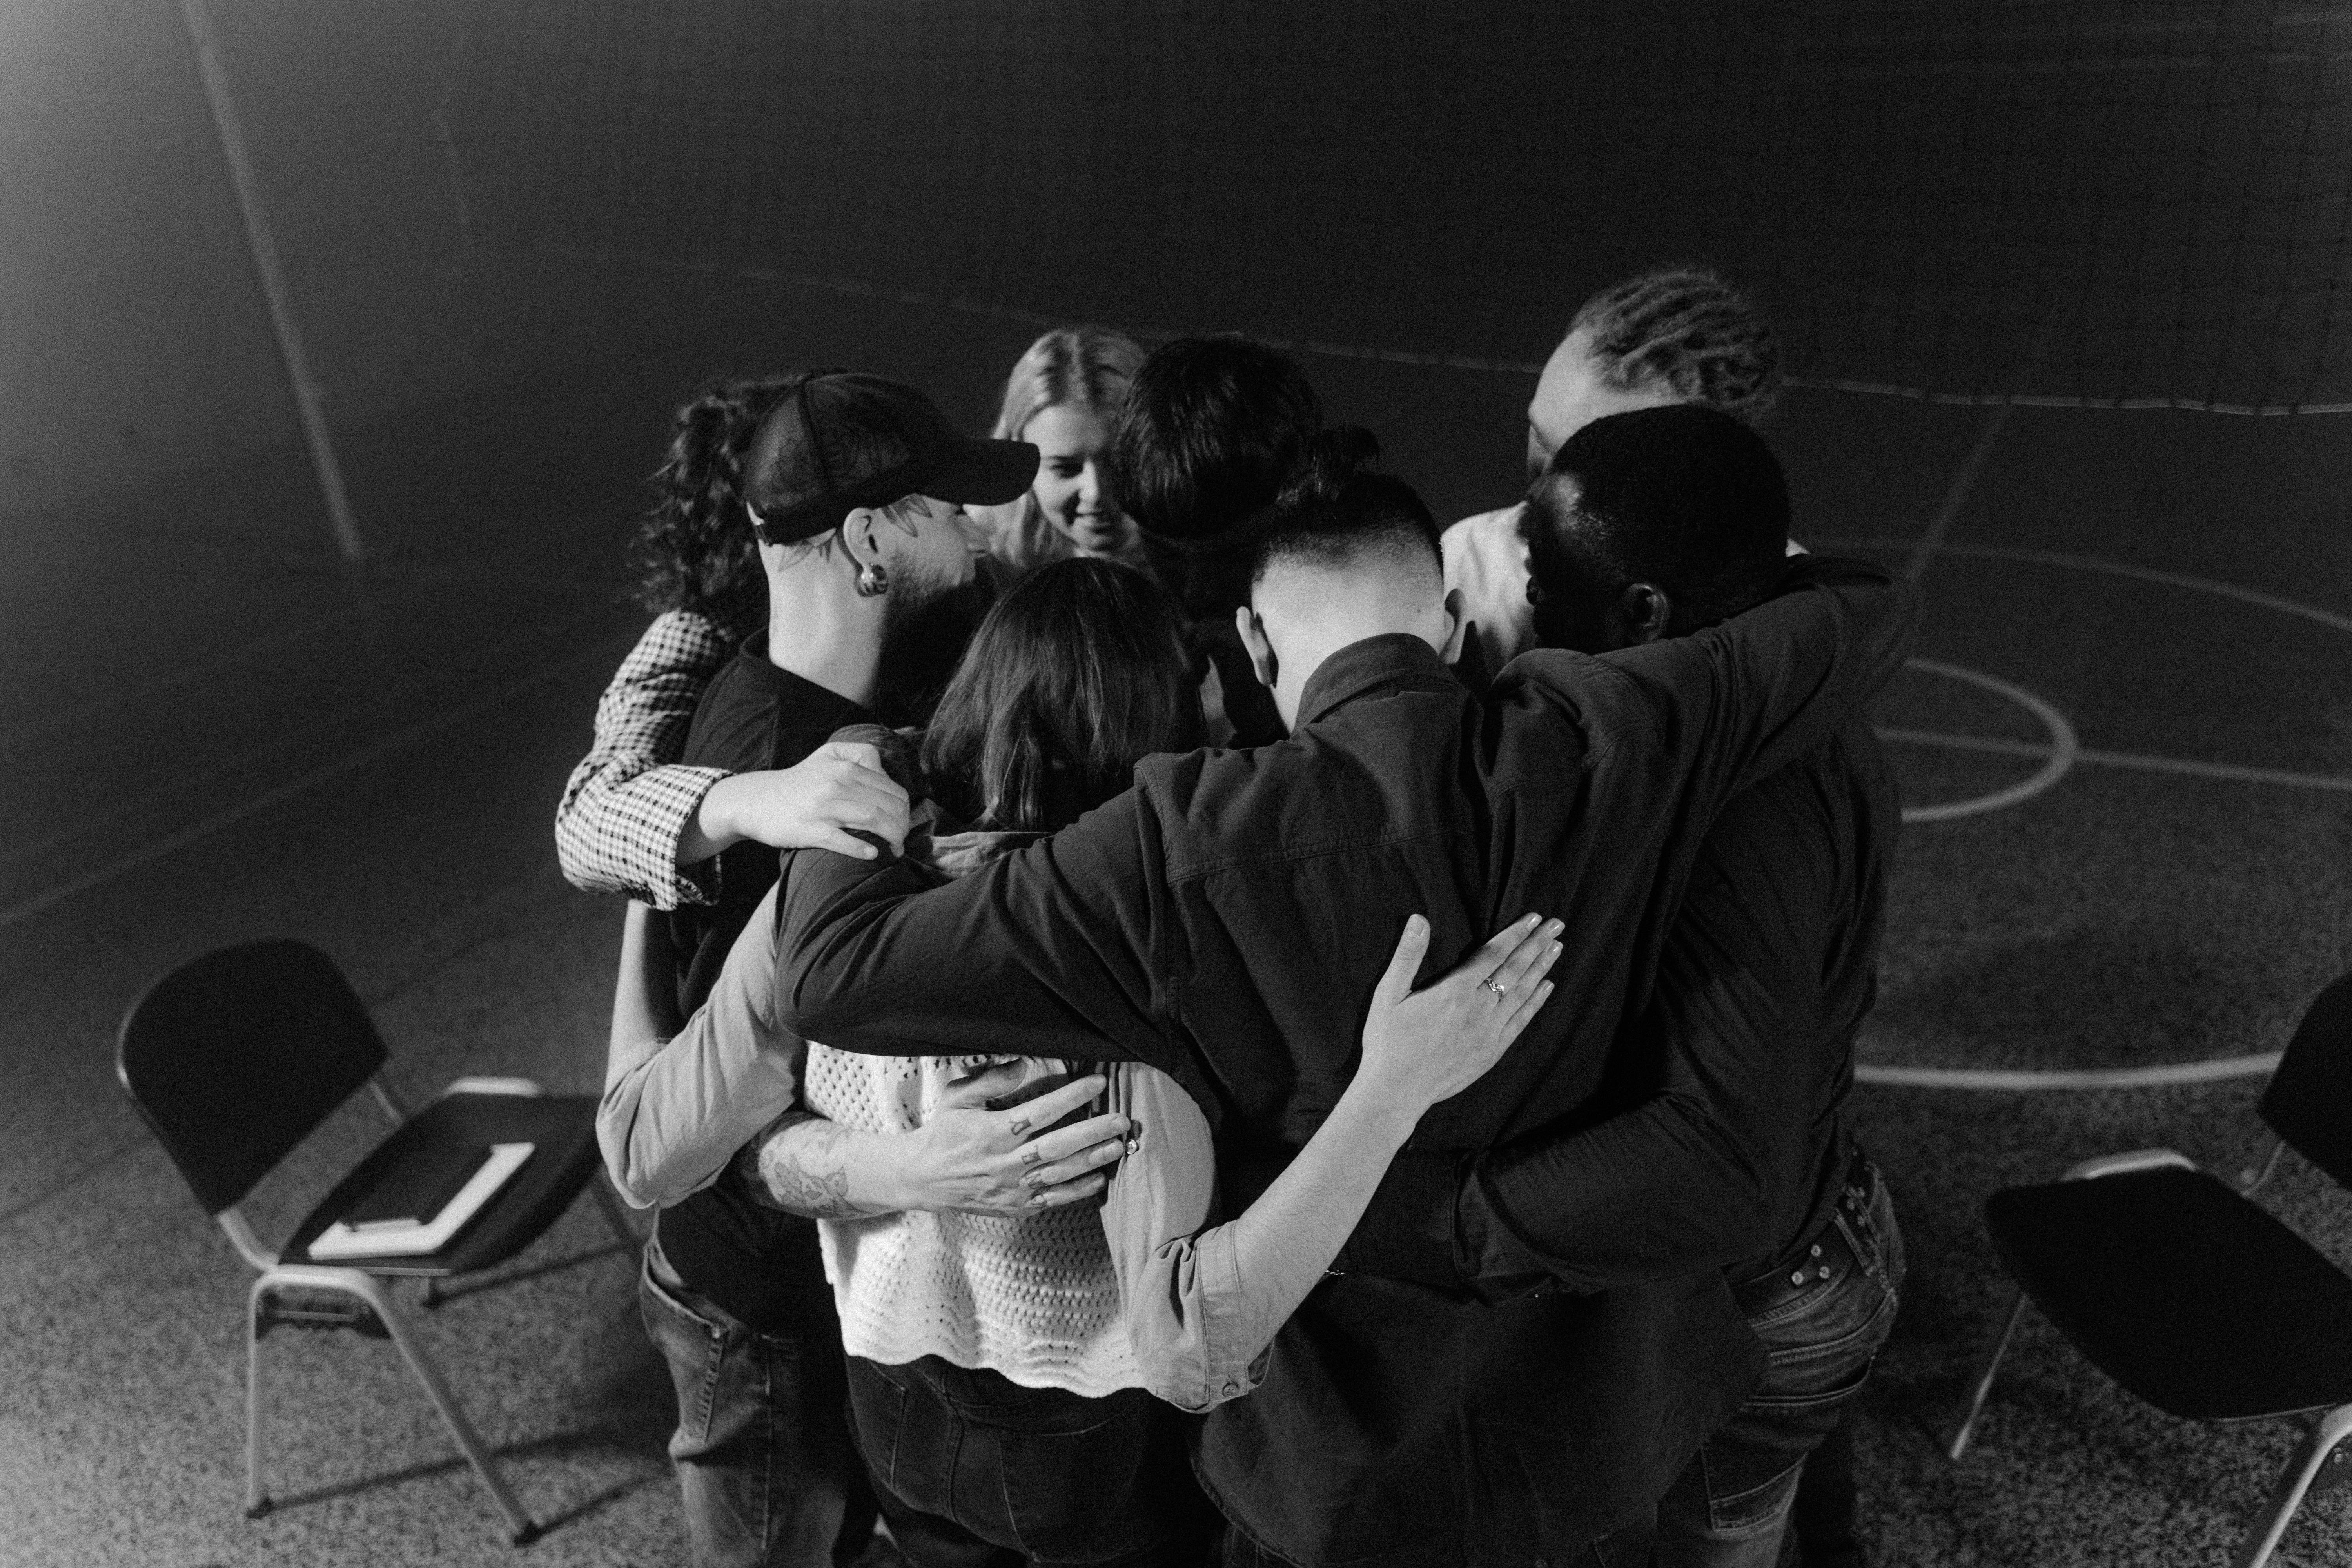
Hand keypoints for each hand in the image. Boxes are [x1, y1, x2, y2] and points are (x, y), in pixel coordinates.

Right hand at [704, 741, 910, 859]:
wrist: (757, 800)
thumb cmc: (800, 782)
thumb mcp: (828, 756)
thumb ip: (860, 756)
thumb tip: (888, 776)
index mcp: (846, 766)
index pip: (893, 790)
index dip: (905, 811)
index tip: (903, 824)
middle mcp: (836, 782)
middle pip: (888, 806)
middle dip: (903, 827)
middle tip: (902, 841)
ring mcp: (822, 806)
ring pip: (873, 820)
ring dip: (892, 838)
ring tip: (895, 850)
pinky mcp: (810, 829)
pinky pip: (844, 840)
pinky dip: (863, 849)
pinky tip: (872, 854)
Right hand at [895, 1066, 1133, 1215]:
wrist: (923, 1179)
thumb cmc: (944, 1133)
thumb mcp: (958, 1098)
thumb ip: (990, 1080)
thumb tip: (1023, 1063)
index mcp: (992, 1132)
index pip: (1040, 1111)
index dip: (1071, 1097)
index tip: (1098, 1083)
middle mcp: (1005, 1162)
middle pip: (1057, 1145)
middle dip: (1093, 1132)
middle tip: (1121, 1120)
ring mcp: (1012, 1188)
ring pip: (1059, 1174)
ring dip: (1091, 1161)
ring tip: (1118, 1146)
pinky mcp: (1015, 1207)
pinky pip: (1052, 1200)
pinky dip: (1077, 1191)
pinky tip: (1098, 1179)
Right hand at [1355, 913, 1562, 1113]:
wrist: (1396, 1092)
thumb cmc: (1387, 1042)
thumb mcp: (1388, 994)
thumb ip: (1407, 955)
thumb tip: (1418, 918)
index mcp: (1453, 992)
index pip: (1491, 954)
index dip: (1514, 934)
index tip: (1532, 918)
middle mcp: (1477, 1010)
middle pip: (1513, 969)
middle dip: (1536, 944)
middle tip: (1556, 925)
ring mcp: (1488, 1032)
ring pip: (1522, 993)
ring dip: (1541, 968)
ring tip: (1557, 947)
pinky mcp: (1492, 1051)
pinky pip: (1520, 1021)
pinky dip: (1535, 1002)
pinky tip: (1547, 987)